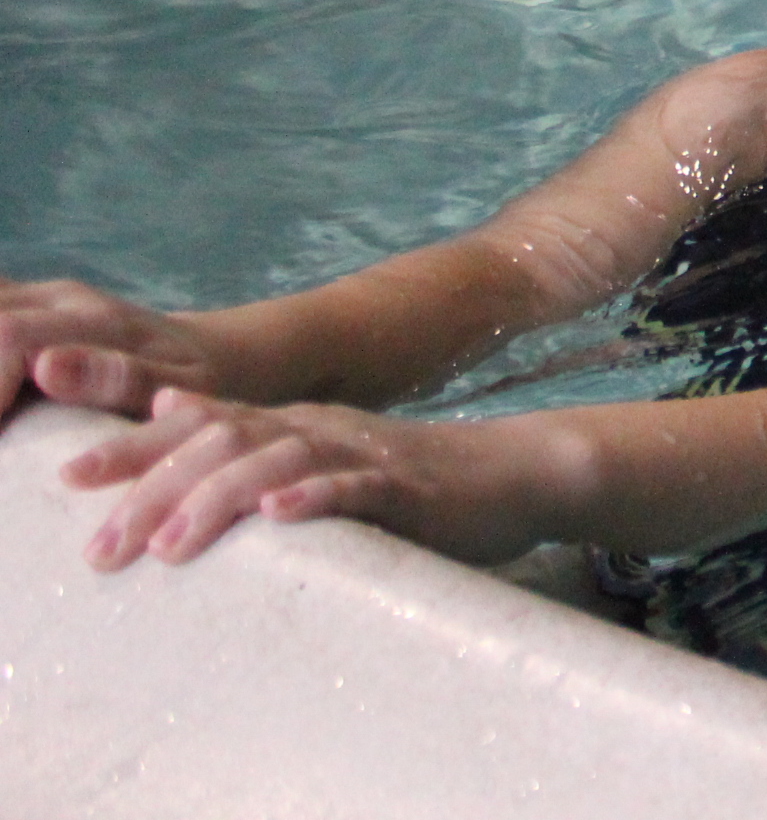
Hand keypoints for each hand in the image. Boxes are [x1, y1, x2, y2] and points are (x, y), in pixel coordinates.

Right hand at [0, 279, 228, 418]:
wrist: (210, 354)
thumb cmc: (197, 382)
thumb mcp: (182, 387)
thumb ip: (120, 379)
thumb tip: (47, 366)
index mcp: (91, 320)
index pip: (7, 338)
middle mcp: (58, 299)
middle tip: (1, 436)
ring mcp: (38, 297)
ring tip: (3, 424)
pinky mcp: (25, 305)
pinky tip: (2, 394)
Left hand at [59, 387, 562, 569]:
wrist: (510, 472)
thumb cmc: (406, 478)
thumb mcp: (317, 451)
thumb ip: (248, 435)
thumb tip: (168, 412)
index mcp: (289, 422)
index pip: (196, 426)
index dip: (130, 448)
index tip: (66, 475)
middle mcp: (316, 427)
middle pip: (222, 444)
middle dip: (155, 488)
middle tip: (102, 541)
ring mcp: (363, 453)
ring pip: (279, 462)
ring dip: (221, 500)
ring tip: (173, 544)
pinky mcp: (408, 485)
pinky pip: (359, 487)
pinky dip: (318, 496)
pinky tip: (283, 513)